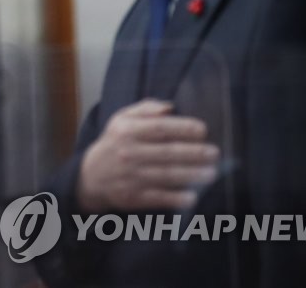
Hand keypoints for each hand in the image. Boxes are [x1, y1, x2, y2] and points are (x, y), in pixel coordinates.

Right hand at [78, 99, 219, 211]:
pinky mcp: (133, 197)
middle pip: (167, 153)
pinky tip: (192, 197)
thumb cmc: (115, 143)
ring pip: (166, 175)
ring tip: (211, 173)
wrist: (91, 176)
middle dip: (193, 153)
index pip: (159, 128)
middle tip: (214, 153)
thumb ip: (146, 109)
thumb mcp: (122, 119)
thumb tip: (170, 107)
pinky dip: (176, 198)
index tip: (202, 130)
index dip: (182, 128)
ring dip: (191, 175)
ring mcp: (131, 176)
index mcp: (127, 131)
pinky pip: (158, 198)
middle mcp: (128, 153)